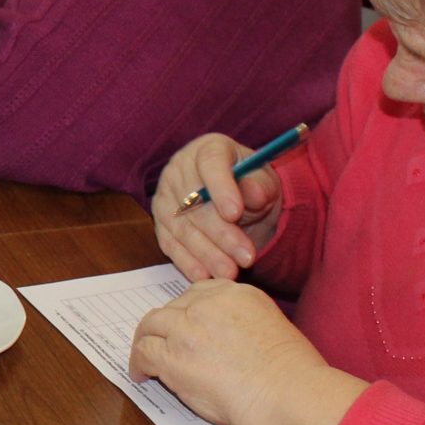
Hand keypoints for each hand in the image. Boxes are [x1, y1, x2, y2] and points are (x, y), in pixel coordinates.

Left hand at [127, 279, 364, 424]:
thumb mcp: (274, 332)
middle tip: (161, 342)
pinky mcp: (172, 354)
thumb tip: (227, 343)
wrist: (287, 396)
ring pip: (151, 325)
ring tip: (142, 358)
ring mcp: (187, 327)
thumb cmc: (292, 378)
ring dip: (145, 340)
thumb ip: (246, 327)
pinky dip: (138, 364)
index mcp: (239, 294)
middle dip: (166, 324)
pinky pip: (143, 352)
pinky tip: (142, 375)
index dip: (188, 309)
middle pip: (174, 306)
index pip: (200, 292)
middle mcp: (209, 303)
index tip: (184, 324)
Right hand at [152, 132, 284, 282]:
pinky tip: (205, 275)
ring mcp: (165, 195)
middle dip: (222, 234)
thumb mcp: (264, 181)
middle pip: (195, 203)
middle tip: (246, 257)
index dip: (221, 188)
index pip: (210, 164)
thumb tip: (253, 195)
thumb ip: (260, 186)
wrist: (236, 198)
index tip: (235, 213)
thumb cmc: (250, 185)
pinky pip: (170, 243)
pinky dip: (187, 262)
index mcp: (208, 149)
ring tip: (230, 273)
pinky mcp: (160, 221)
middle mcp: (180, 169)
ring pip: (183, 228)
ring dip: (207, 253)